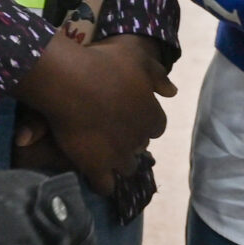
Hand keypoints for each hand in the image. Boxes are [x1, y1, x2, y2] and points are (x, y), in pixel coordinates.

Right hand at [14, 33, 175, 195]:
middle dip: (130, 139)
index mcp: (152, 114)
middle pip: (140, 145)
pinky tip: (92, 172)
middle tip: (111, 129)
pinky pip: (105, 186)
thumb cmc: (104, 63)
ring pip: (126, 167)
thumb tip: (172, 92)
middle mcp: (139, 138)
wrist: (71, 80)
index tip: (129, 114)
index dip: (143, 120)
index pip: (156, 126)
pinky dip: (102, 183)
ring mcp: (119, 155)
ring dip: (118, 161)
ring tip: (101, 151)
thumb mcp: (137, 58)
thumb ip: (158, 76)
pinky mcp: (96, 167)